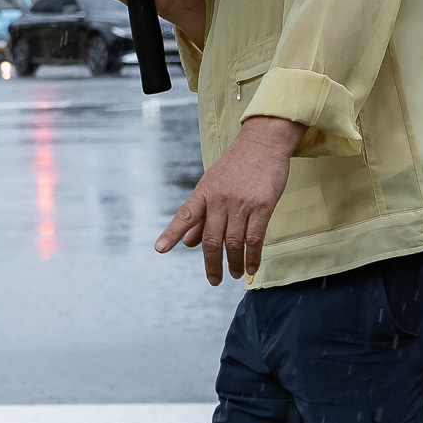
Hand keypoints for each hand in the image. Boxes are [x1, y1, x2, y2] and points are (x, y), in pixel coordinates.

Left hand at [158, 115, 301, 283]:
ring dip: (232, 263)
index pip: (184, 216)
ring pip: (233, 242)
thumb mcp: (212, 185)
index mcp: (203, 192)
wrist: (263, 142)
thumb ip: (200, 216)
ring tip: (233, 274)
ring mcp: (241, 203)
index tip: (160, 249)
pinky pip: (254, 238)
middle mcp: (219, 199)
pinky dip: (252, 257)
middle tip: (214, 280)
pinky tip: (250, 267)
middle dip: (211, 264)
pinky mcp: (262, 206)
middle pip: (211, 239)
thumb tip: (188, 243)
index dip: (171, 234)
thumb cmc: (236, 165)